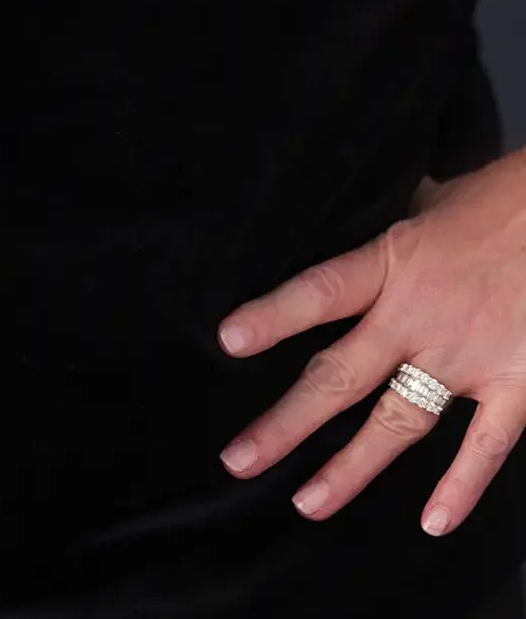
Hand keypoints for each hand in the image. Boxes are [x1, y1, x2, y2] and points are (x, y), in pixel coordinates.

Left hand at [214, 148, 525, 537]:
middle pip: (340, 375)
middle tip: (240, 460)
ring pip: (397, 422)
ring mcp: (465, 356)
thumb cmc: (505, 201)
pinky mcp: (516, 383)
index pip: (319, 293)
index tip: (228, 342)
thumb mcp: (435, 202)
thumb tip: (373, 218)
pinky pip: (484, 445)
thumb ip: (397, 229)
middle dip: (287, 422)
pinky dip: (462, 487)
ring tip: (308, 503)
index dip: (272, 316)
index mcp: (392, 264)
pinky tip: (433, 522)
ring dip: (351, 468)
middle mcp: (418, 316)